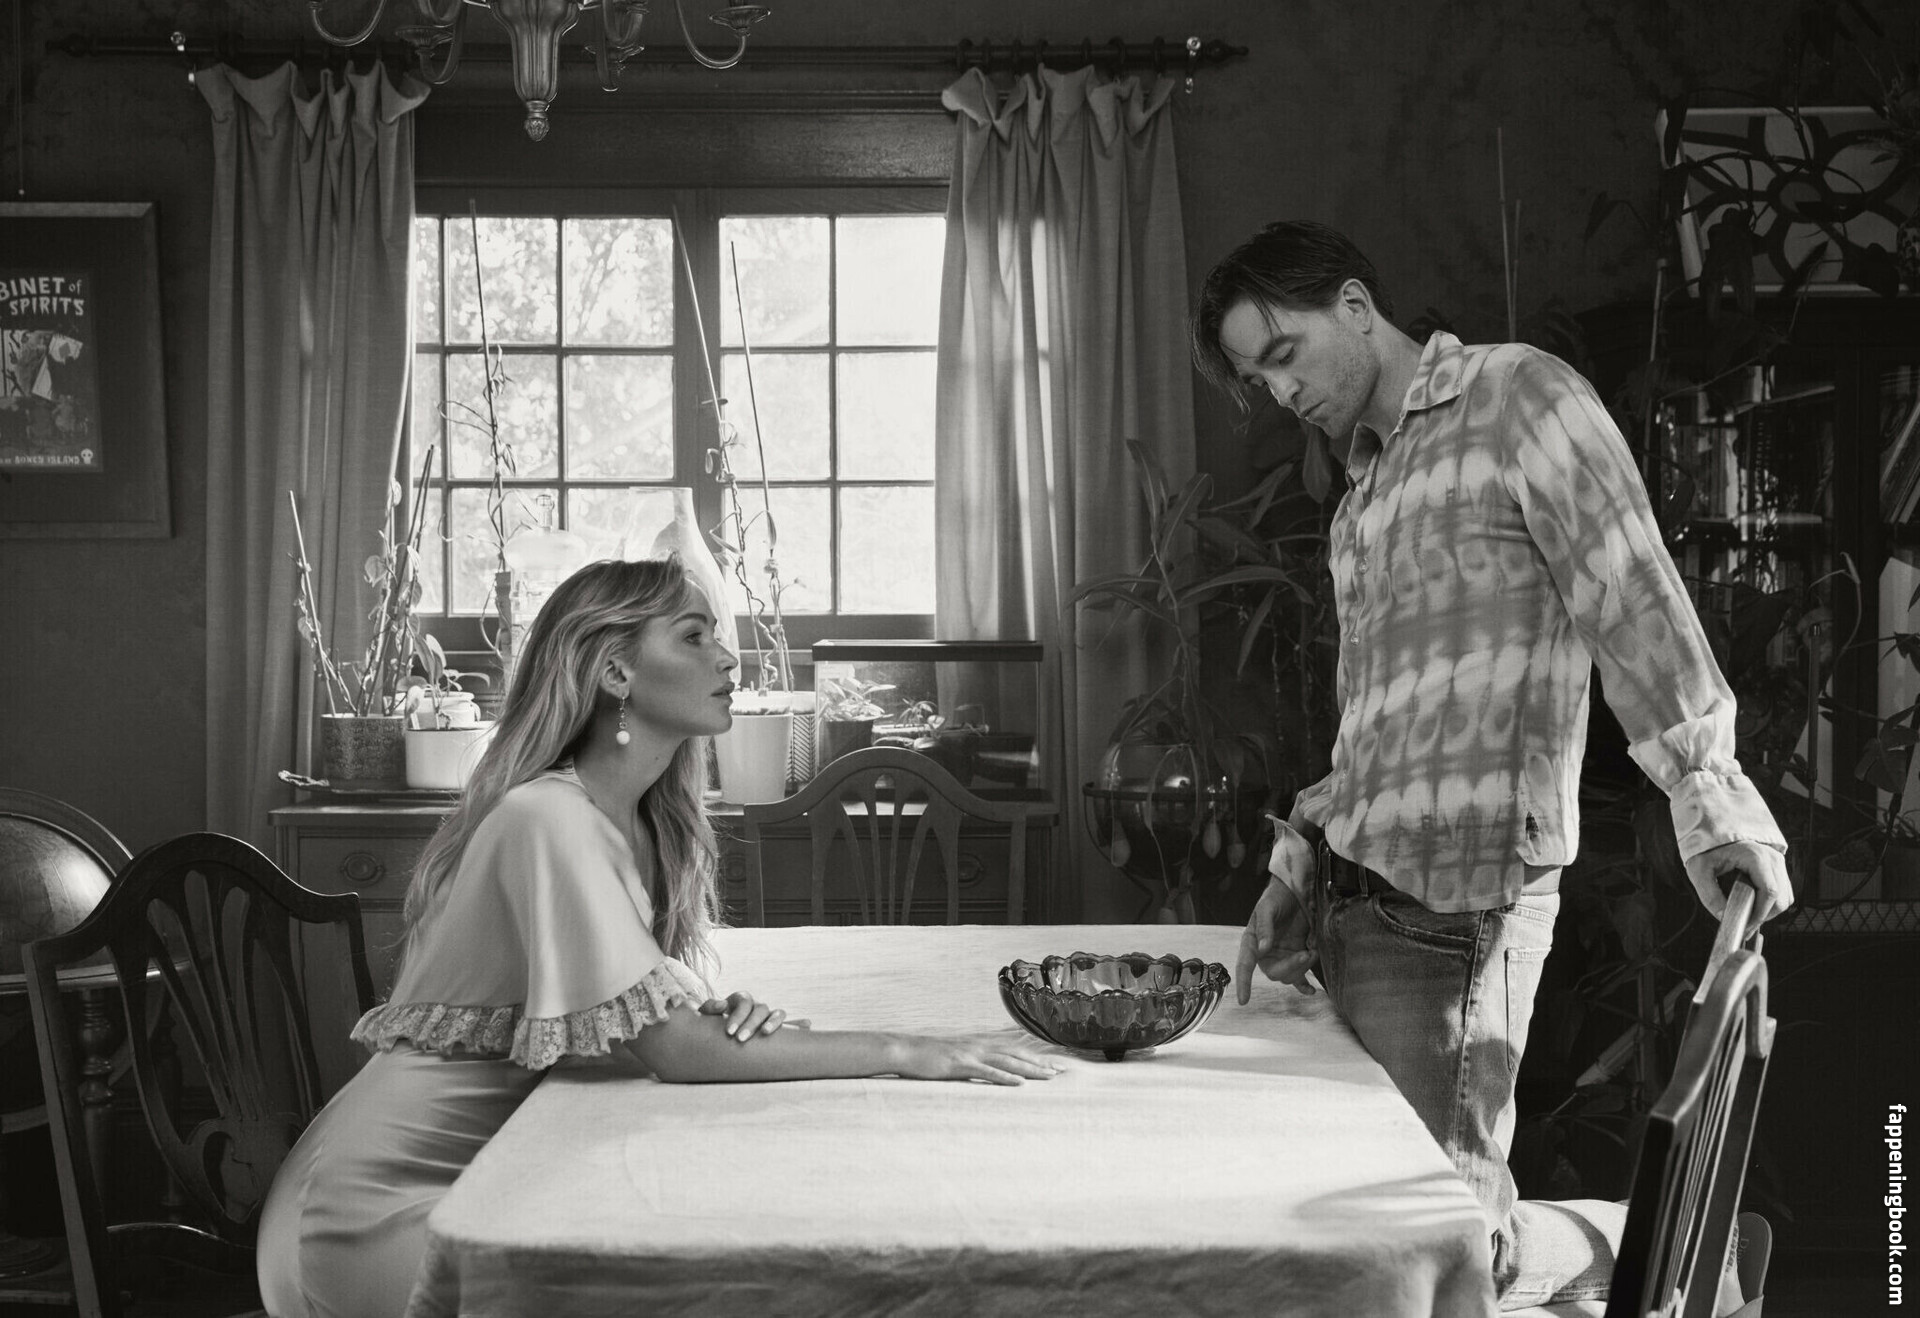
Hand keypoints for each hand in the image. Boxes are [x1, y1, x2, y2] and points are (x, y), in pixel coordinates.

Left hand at [698, 991, 809, 1042]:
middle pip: (760, 1009)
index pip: (744, 1002)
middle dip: (750, 1024)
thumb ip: (710, 1008)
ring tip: (766, 1033)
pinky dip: (798, 1024)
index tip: (729, 1032)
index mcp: (741, 1000)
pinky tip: (807, 1026)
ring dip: (774, 1022)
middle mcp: (756, 1006)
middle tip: (740, 1039)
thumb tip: (722, 1006)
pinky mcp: (775, 1027)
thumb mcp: (706, 1015)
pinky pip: (790, 1024)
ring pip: (777, 1013)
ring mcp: (768, 1015)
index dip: (737, 1015)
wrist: (719, 1032)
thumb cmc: (711, 1022)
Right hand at [896, 1036, 1063, 1085]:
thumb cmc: (928, 1056)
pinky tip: (1018, 1083)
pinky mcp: (960, 1065)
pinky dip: (1004, 1077)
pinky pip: (986, 1072)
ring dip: (1030, 1070)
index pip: (1013, 1050)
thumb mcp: (953, 1055)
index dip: (1034, 1056)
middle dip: (1040, 1063)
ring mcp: (970, 1054)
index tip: (1054, 1064)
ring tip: (1049, 1077)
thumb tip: (987, 1067)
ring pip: (1007, 1062)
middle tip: (1062, 1071)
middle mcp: (979, 1046)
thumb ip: (971, 1060)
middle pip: (1016, 1054)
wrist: (905, 1050)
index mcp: (978, 1044)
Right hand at [1235, 824, 1317, 1003]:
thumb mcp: (1267, 907)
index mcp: (1252, 941)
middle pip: (1274, 973)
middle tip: (1306, 953)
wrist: (1299, 890)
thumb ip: (1264, 926)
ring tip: (1313, 950)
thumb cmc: (1278, 896)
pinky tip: (1311, 990)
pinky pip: (1299, 977)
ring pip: (1289, 975)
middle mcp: (1266, 953)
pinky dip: (1305, 985)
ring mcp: (1283, 956)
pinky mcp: (1297, 955)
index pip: (1245, 965)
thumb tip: (1262, 949)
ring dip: (1302, 968)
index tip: (1243, 999)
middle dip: (1291, 967)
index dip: (1243, 982)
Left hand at [1683, 839, 1791, 937]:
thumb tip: (1723, 917)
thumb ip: (1709, 895)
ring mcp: (1778, 861)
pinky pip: (1784, 891)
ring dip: (1770, 910)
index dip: (1760, 914)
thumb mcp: (1699, 871)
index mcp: (1755, 857)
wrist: (1712, 831)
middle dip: (1765, 915)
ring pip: (1786, 896)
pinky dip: (1773, 902)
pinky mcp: (1778, 865)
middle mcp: (1772, 858)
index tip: (1746, 925)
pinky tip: (1755, 904)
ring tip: (1749, 914)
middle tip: (1745, 923)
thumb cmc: (1706, 849)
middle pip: (1782, 898)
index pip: (1770, 892)